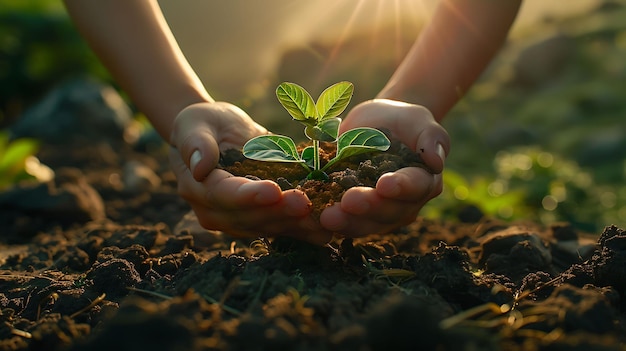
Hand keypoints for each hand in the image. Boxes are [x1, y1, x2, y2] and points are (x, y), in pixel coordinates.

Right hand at [169, 102, 332, 244]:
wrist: (215, 134)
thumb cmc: (202, 124)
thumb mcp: (193, 124)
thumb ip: (195, 143)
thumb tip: (200, 166)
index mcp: (198, 188)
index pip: (223, 195)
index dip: (248, 196)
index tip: (272, 190)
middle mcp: (217, 212)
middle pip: (250, 216)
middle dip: (278, 211)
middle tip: (304, 203)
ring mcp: (240, 220)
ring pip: (269, 226)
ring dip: (296, 225)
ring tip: (322, 218)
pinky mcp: (261, 220)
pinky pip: (283, 228)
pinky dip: (305, 231)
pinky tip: (327, 231)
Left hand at [319, 99, 449, 236]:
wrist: (378, 126)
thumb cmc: (402, 121)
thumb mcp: (418, 119)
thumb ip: (430, 137)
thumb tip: (436, 161)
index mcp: (424, 180)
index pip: (416, 187)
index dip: (401, 188)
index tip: (384, 184)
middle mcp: (406, 203)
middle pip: (389, 211)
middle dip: (369, 207)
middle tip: (349, 201)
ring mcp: (382, 214)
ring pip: (367, 224)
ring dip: (348, 222)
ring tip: (327, 217)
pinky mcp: (358, 216)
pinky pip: (347, 223)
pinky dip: (332, 224)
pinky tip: (315, 219)